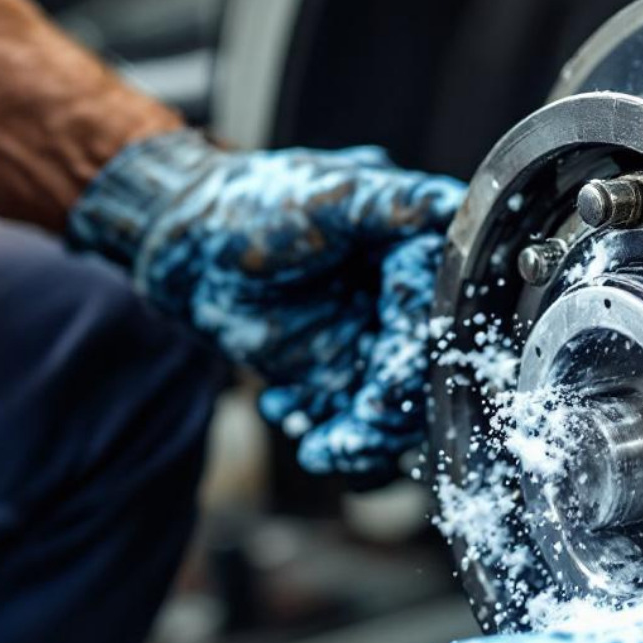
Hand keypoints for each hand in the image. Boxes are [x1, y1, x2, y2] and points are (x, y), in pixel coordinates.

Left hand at [67, 131, 464, 478]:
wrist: (188, 243)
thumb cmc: (255, 202)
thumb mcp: (326, 196)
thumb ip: (392, 204)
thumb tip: (454, 202)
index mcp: (411, 256)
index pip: (432, 323)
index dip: (410, 366)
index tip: (380, 398)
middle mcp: (399, 305)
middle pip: (419, 378)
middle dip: (387, 416)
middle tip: (352, 430)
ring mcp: (370, 345)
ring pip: (390, 412)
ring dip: (360, 439)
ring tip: (320, 446)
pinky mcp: (337, 375)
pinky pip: (349, 423)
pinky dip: (326, 434)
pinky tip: (281, 408)